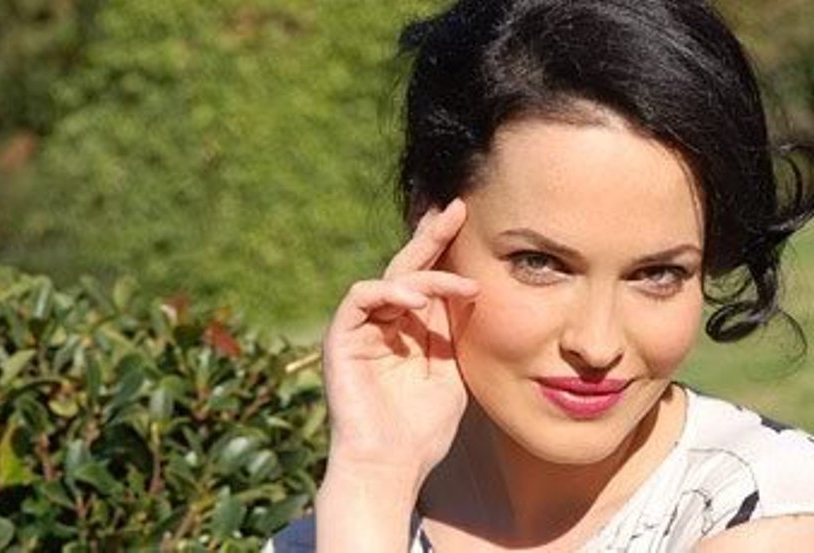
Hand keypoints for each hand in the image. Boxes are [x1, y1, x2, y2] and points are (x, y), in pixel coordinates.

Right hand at [321, 199, 478, 484]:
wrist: (390, 467)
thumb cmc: (422, 430)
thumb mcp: (451, 371)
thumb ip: (454, 332)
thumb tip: (471, 288)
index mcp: (410, 329)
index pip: (427, 279)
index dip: (446, 250)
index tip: (473, 222)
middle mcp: (384, 323)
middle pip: (407, 267)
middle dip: (433, 237)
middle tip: (458, 208)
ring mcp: (361, 329)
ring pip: (390, 279)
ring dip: (426, 274)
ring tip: (461, 285)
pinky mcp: (341, 338)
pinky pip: (360, 297)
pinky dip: (390, 292)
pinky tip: (419, 299)